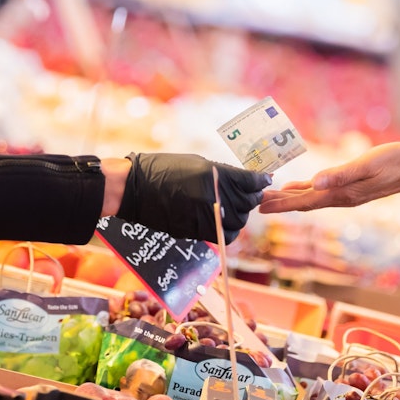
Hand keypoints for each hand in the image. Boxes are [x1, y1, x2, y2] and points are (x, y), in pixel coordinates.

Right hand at [118, 153, 270, 242]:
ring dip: (240, 215)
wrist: (134, 189)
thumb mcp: (196, 163)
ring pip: (238, 221)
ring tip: (234, 207)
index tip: (265, 180)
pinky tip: (223, 222)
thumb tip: (245, 181)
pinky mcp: (196, 231)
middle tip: (251, 194)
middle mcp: (212, 196)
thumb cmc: (163, 170)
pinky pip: (223, 235)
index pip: (248, 181)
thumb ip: (221, 173)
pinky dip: (227, 230)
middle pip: (247, 203)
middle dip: (251, 198)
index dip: (260, 182)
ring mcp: (204, 215)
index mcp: (214, 175)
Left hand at [259, 142, 399, 212]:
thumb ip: (341, 175)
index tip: (260, 206)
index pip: (304, 201)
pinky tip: (298, 187)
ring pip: (310, 198)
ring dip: (290, 199)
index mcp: (341, 194)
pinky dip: (306, 190)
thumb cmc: (394, 162)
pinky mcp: (350, 186)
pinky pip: (321, 191)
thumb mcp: (367, 165)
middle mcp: (340, 197)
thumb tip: (315, 184)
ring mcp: (345, 193)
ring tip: (270, 198)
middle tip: (255, 203)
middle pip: (303, 202)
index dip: (281, 204)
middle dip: (280, 204)